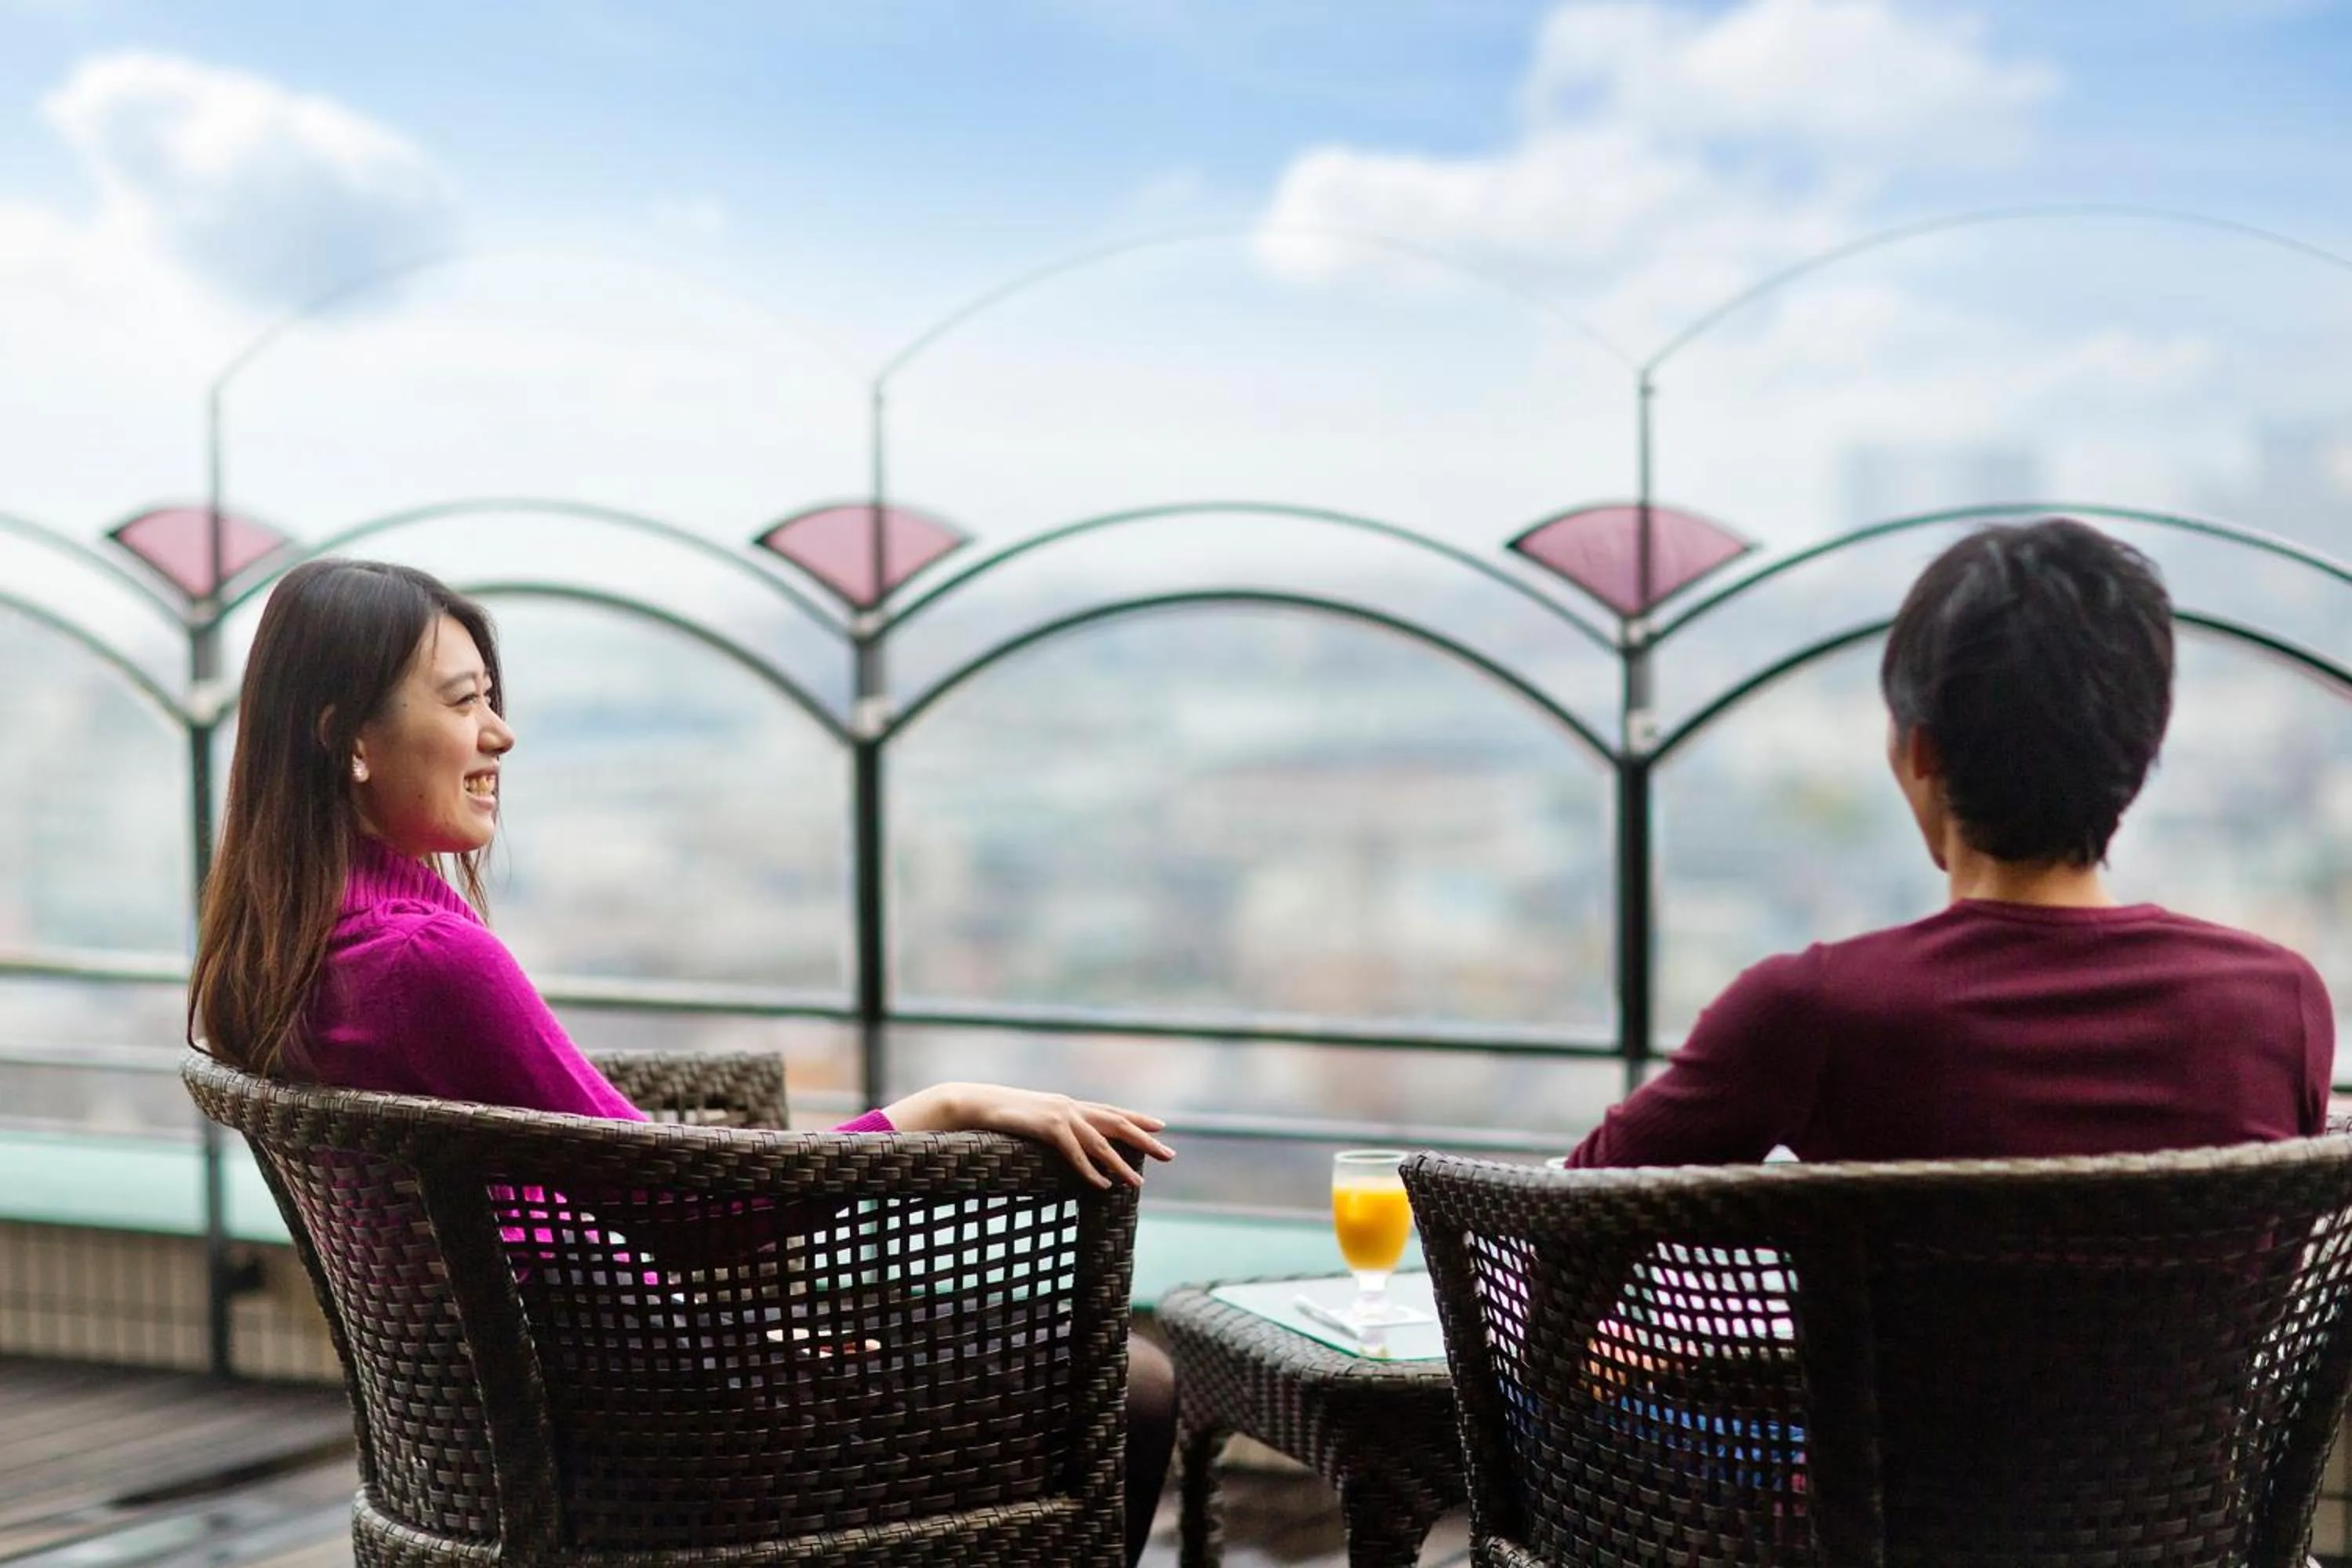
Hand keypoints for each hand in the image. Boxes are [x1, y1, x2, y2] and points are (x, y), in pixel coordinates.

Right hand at [882, 1082, 1175, 1187]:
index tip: (1161, 1125)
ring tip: (1139, 1183)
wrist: (973, 1103)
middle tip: (1170, 1155)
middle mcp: (1070, 1106)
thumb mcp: (1032, 1121)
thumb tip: (1063, 1142)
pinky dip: (1090, 1170)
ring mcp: (1060, 1115)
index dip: (1137, 1118)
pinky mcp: (1047, 1126)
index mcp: (1068, 1104)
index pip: (1111, 1111)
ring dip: (1122, 1164)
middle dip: (1145, 1139)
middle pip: (1116, 1124)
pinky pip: (1074, 1152)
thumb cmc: (999, 1115)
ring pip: (1100, 1142)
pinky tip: (1103, 1185)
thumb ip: (1051, 1128)